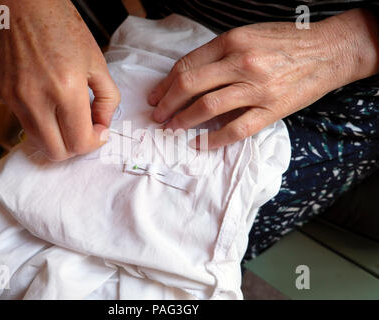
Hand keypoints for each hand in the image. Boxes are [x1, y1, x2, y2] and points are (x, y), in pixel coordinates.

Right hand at [0, 0, 119, 159]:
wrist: (25, 5)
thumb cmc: (63, 28)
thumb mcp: (98, 62)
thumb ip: (107, 100)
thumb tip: (103, 126)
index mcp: (65, 89)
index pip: (79, 143)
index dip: (94, 143)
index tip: (99, 131)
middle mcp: (36, 99)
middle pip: (56, 153)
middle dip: (75, 147)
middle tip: (84, 130)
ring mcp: (14, 99)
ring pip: (37, 141)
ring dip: (57, 137)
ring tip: (67, 115)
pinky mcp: (2, 95)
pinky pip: (24, 121)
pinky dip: (41, 120)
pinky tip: (48, 99)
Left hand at [148, 9, 378, 148]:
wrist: (329, 51)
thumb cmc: (285, 42)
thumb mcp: (248, 35)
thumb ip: (218, 54)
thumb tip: (187, 78)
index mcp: (232, 41)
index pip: (187, 66)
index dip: (165, 84)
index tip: (156, 97)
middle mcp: (241, 62)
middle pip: (190, 86)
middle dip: (167, 104)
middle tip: (158, 117)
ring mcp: (257, 87)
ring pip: (207, 107)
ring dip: (183, 121)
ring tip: (172, 129)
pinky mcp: (271, 109)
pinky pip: (235, 129)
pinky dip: (212, 140)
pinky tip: (199, 144)